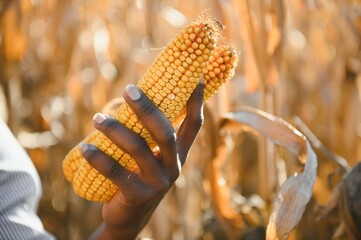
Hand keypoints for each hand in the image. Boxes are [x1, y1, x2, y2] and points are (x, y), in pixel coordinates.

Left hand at [81, 81, 203, 239]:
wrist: (130, 216)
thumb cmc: (138, 174)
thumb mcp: (150, 155)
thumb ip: (148, 132)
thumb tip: (134, 95)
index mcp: (180, 153)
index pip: (193, 124)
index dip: (196, 100)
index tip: (196, 76)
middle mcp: (174, 166)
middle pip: (166, 133)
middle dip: (148, 109)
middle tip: (128, 90)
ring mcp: (158, 182)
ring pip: (139, 149)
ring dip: (116, 130)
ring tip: (96, 118)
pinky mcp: (138, 196)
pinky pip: (117, 173)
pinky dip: (98, 158)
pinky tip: (85, 147)